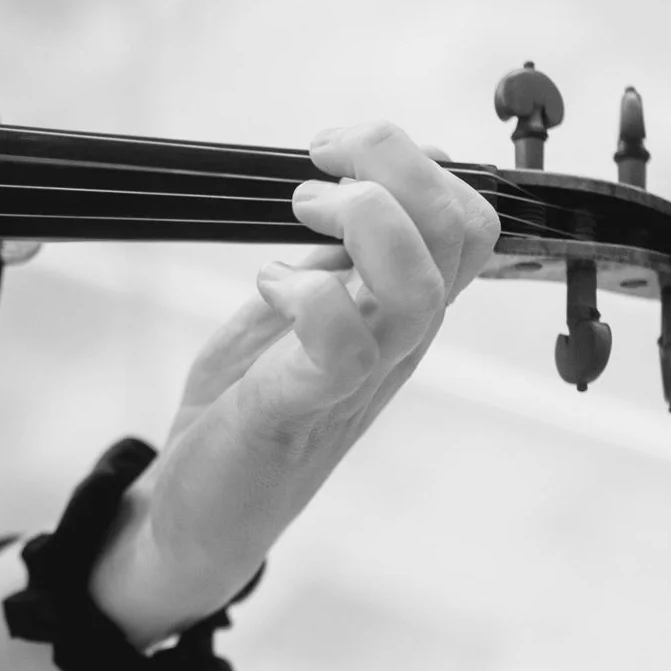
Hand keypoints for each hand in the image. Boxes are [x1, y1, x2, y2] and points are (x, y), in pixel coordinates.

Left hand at [90, 121, 499, 636]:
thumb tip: (354, 181)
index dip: (417, 162)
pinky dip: (307, 291)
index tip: (337, 152)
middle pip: (463, 230)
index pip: (471, 221)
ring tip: (300, 211)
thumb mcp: (292, 311)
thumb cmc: (243, 409)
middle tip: (317, 166)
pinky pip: (345, 340)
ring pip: (420, 282)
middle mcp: (400, 339)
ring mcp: (362, 375)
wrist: (199, 518)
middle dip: (392, 162)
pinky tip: (269, 284)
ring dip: (359, 218)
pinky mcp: (306, 406)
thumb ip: (330, 257)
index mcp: (401, 308)